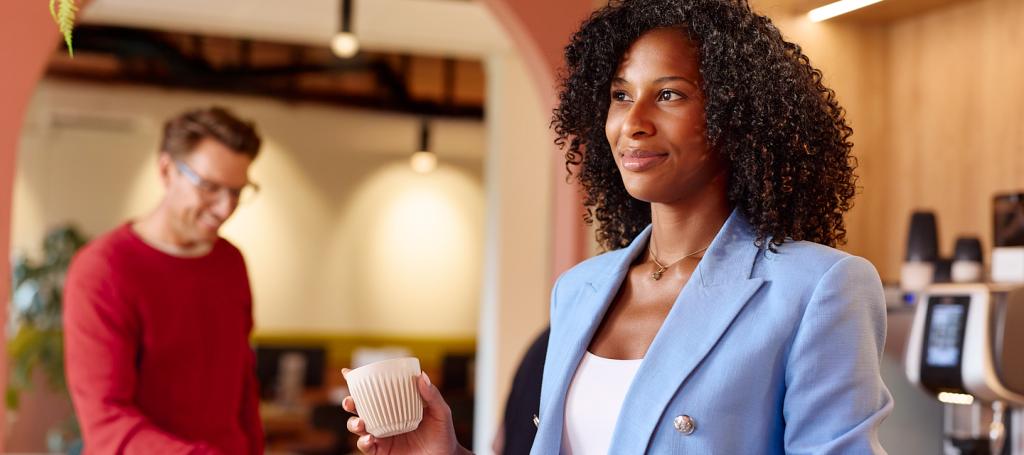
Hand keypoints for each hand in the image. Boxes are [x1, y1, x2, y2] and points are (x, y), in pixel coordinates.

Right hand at [342, 370, 469, 454]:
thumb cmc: (443, 433)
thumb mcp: (441, 412)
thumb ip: (432, 396)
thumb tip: (422, 375)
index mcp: (396, 405)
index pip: (376, 391)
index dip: (358, 383)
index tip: (347, 372)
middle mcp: (386, 419)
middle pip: (360, 408)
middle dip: (349, 403)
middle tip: (349, 401)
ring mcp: (383, 436)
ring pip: (359, 427)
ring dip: (354, 423)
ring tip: (361, 423)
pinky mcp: (382, 452)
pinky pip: (367, 447)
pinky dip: (364, 442)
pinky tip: (370, 439)